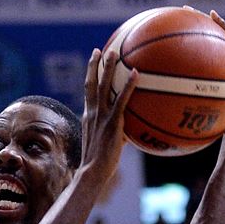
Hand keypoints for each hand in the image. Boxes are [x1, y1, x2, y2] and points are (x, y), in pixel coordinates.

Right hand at [80, 47, 138, 181]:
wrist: (92, 172)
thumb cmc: (98, 166)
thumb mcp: (105, 146)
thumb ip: (117, 135)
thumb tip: (130, 135)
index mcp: (88, 117)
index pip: (88, 93)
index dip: (90, 77)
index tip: (93, 63)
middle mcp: (92, 113)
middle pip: (91, 84)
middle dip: (95, 66)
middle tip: (100, 51)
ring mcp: (101, 117)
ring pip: (102, 86)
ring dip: (108, 68)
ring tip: (114, 53)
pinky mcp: (112, 122)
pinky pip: (121, 99)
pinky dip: (129, 85)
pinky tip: (136, 73)